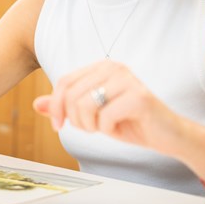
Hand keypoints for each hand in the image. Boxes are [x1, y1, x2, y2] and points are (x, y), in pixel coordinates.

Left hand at [33, 60, 183, 154]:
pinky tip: (121, 127)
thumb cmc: (129, 123)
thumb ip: (66, 107)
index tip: (58, 125)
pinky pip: (105, 117)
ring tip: (106, 126)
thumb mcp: (91, 115)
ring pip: (85, 106)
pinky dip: (108, 130)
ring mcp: (127, 79)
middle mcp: (113, 67)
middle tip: (91, 129)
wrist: (168, 136)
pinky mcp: (138, 97)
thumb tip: (36, 104)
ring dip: (91, 125)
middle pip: (71, 95)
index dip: (56, 106)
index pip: (64, 82)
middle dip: (75, 119)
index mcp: (101, 67)